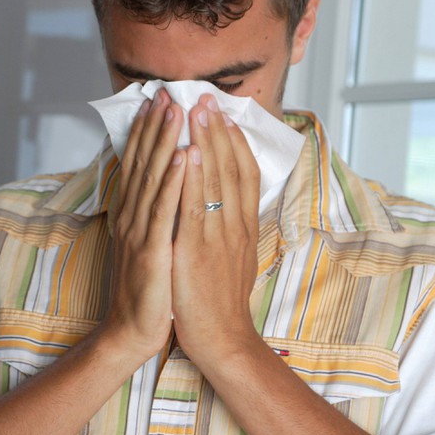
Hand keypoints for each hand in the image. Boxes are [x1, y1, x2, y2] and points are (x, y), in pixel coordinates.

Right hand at [103, 88, 186, 361]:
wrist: (133, 331)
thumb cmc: (149, 289)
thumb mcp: (150, 244)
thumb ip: (154, 214)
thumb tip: (165, 187)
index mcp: (134, 216)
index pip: (141, 164)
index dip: (150, 131)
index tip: (161, 100)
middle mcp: (132, 218)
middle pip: (144, 163)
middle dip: (156, 125)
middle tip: (167, 91)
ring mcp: (140, 234)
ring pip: (153, 179)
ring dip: (164, 141)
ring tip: (176, 110)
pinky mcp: (151, 252)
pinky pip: (163, 212)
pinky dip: (172, 182)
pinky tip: (181, 157)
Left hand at [171, 94, 260, 365]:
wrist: (222, 339)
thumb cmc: (220, 301)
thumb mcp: (232, 257)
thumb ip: (230, 228)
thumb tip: (226, 204)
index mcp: (243, 226)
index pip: (244, 173)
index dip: (235, 140)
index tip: (224, 112)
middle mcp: (235, 225)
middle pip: (232, 168)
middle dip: (219, 129)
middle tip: (207, 96)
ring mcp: (219, 237)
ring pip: (217, 181)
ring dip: (207, 141)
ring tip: (197, 109)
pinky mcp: (200, 251)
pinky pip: (197, 208)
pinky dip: (195, 178)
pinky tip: (189, 153)